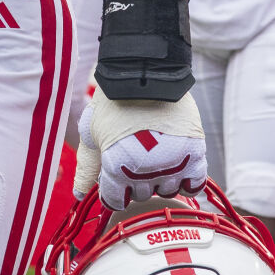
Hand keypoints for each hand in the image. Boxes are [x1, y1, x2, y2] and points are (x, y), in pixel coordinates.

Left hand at [74, 88, 207, 209]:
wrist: (147, 74)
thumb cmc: (113, 101)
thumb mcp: (91, 130)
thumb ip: (87, 166)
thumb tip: (80, 194)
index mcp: (115, 167)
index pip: (116, 200)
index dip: (115, 189)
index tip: (118, 176)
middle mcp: (143, 172)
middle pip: (141, 195)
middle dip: (137, 182)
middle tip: (137, 157)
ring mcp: (171, 165)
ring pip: (167, 190)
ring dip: (161, 179)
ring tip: (157, 155)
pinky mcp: (194, 155)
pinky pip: (194, 185)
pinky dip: (188, 181)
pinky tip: (179, 167)